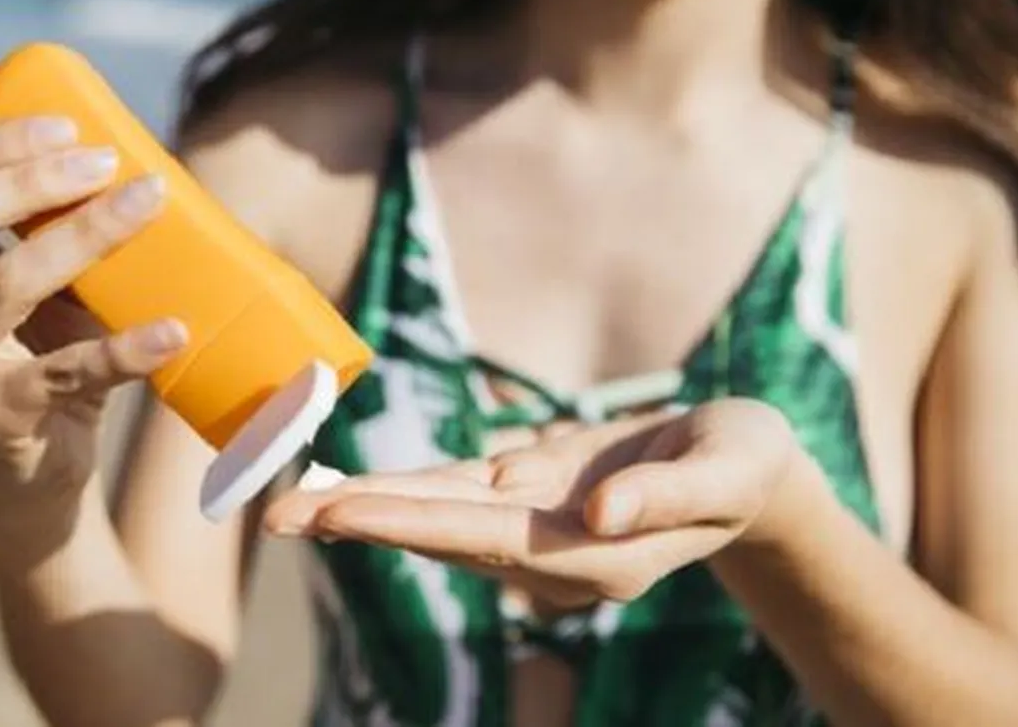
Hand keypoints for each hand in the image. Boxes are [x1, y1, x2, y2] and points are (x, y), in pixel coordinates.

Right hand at [0, 116, 186, 538]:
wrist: (36, 468)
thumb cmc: (44, 354)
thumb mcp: (42, 286)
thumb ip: (55, 230)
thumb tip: (139, 159)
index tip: (71, 125)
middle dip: (27, 181)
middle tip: (108, 163)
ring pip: (5, 284)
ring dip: (82, 236)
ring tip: (147, 204)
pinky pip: (66, 373)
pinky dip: (125, 349)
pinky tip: (173, 330)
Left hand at [267, 399, 809, 606]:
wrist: (743, 468)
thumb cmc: (742, 464)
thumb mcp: (724, 470)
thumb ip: (663, 496)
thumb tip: (598, 512)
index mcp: (593, 553)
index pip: (485, 538)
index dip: (409, 523)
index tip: (339, 513)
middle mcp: (549, 550)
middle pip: (439, 534)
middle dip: (357, 522)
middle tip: (274, 516)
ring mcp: (531, 525)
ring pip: (433, 513)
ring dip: (361, 507)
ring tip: (286, 504)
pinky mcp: (526, 494)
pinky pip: (449, 490)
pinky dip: (396, 487)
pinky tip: (344, 488)